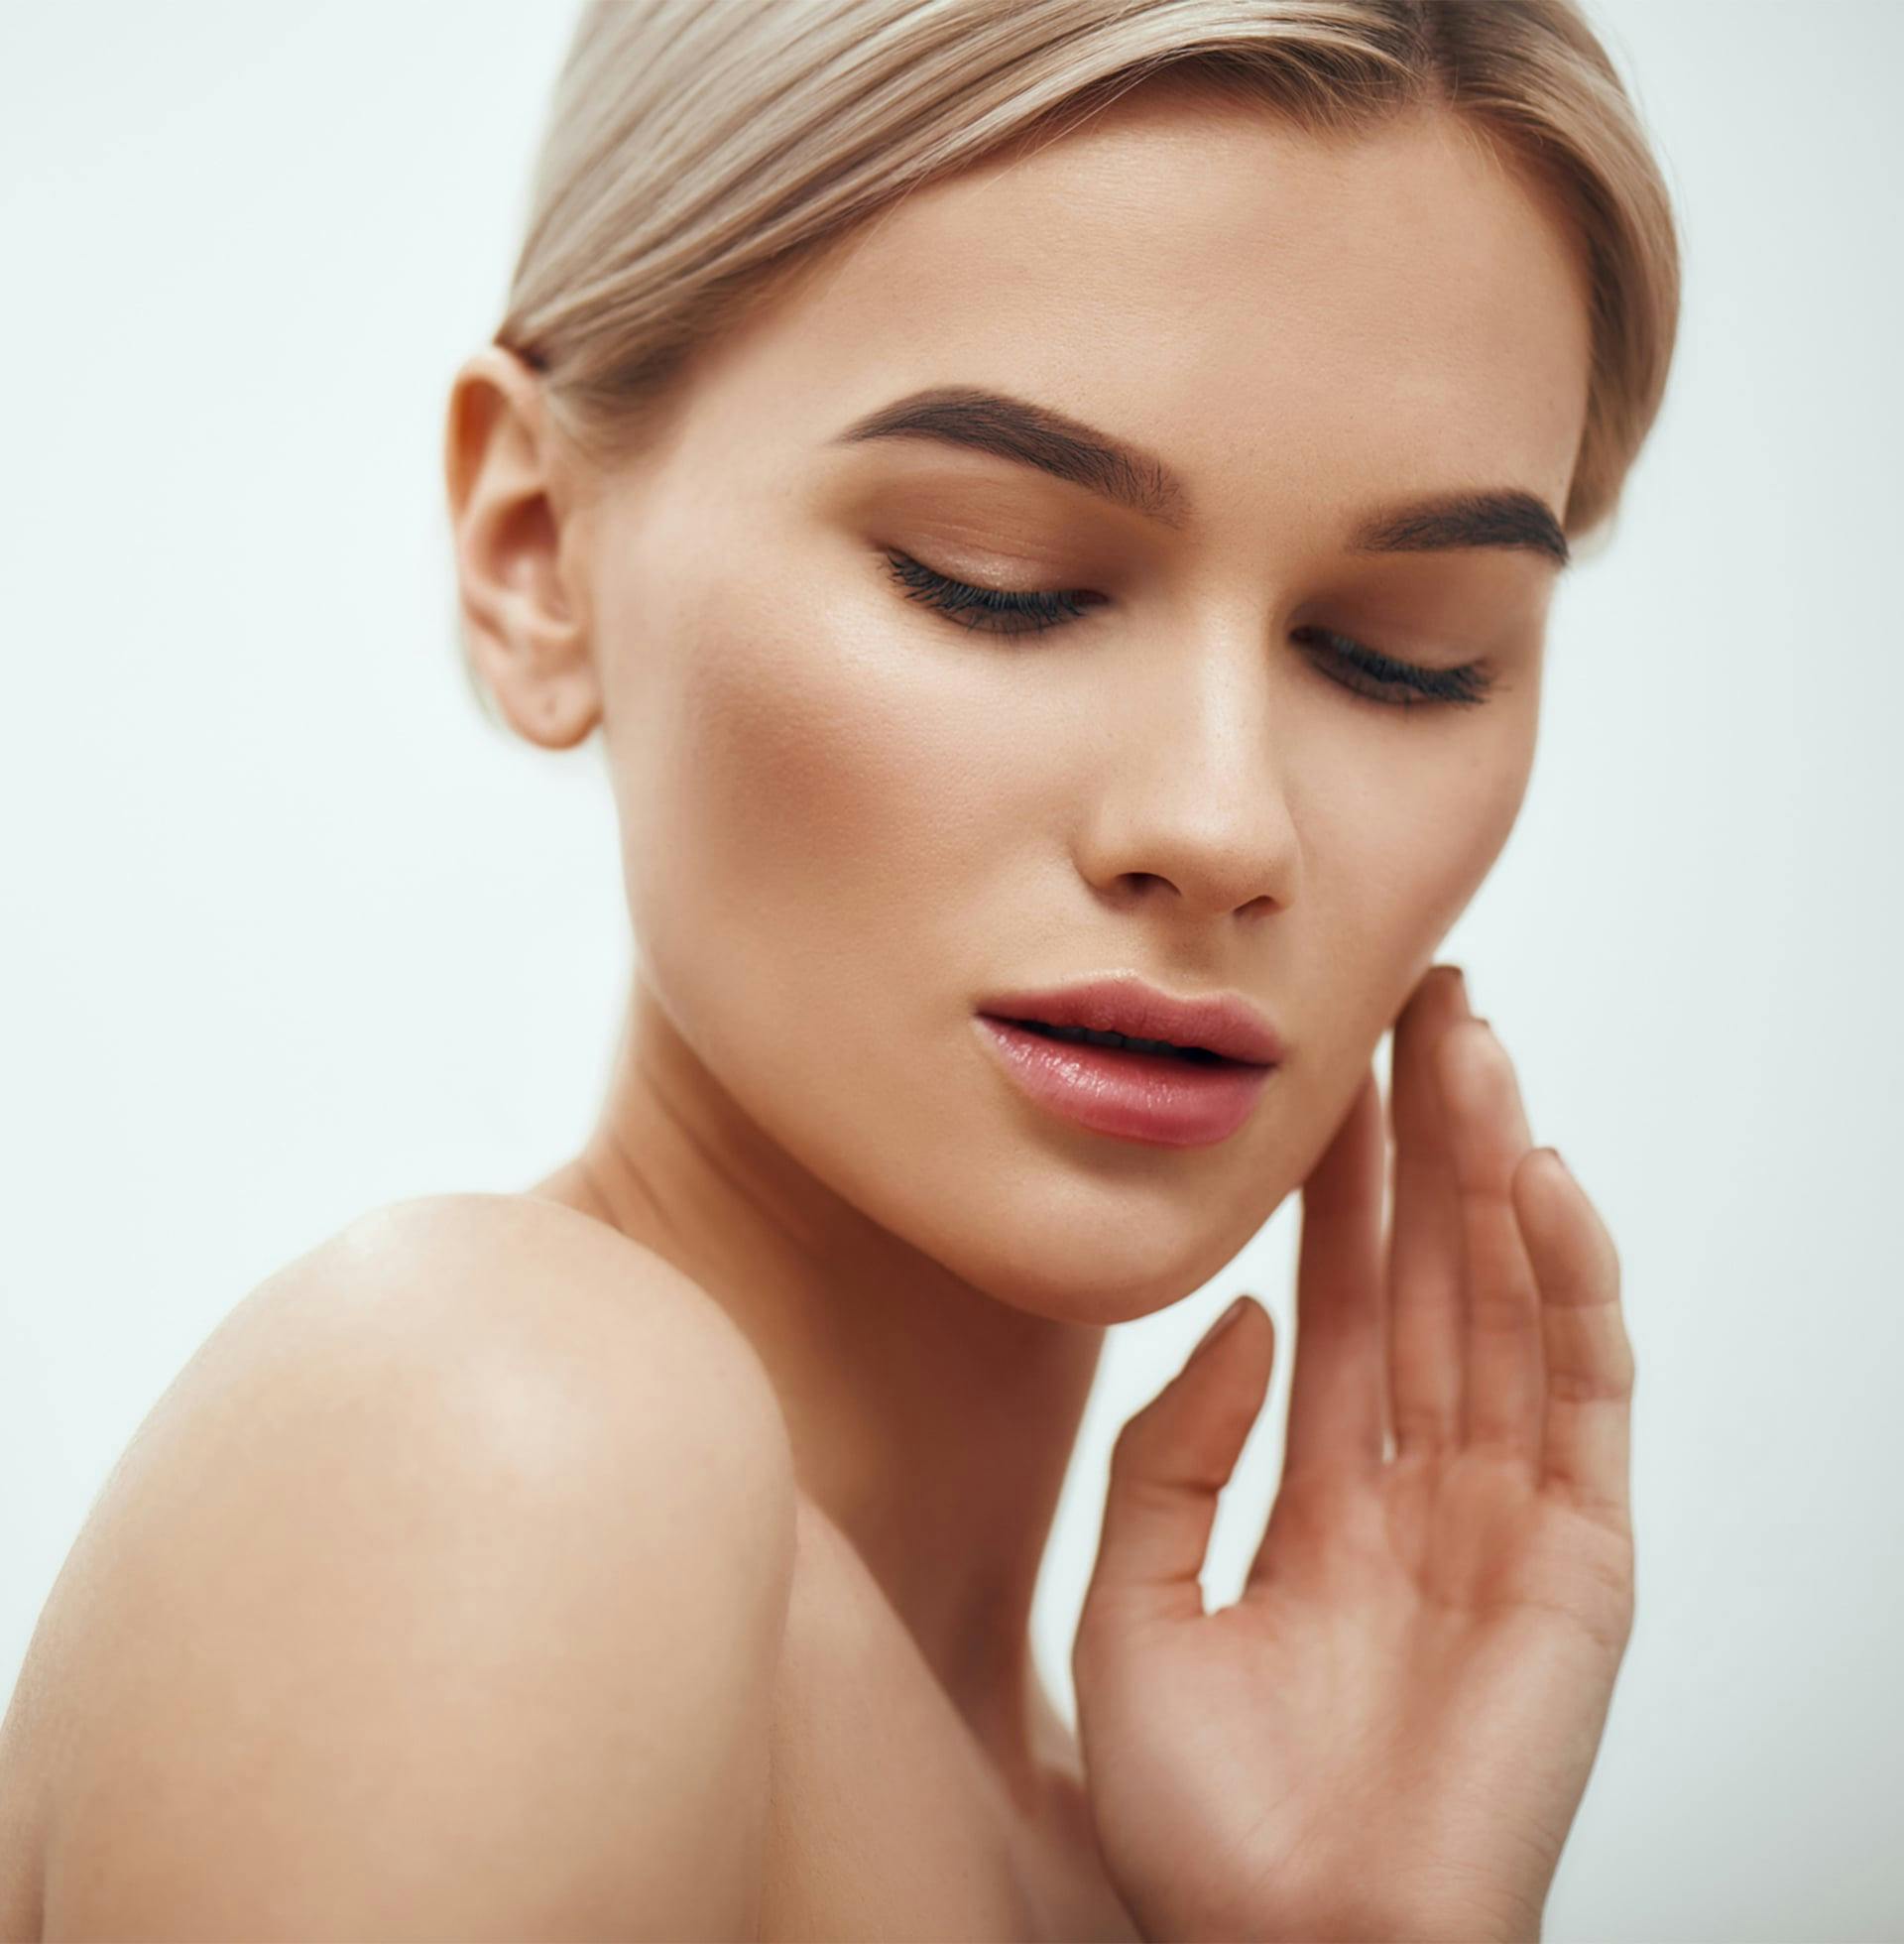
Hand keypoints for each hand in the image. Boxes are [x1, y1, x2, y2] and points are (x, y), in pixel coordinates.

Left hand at [1071, 965, 1634, 1942]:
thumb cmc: (1206, 1829)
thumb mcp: (1133, 1607)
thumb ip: (1171, 1456)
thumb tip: (1243, 1320)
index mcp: (1322, 1496)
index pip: (1336, 1299)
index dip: (1334, 1183)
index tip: (1327, 1066)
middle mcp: (1420, 1489)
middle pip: (1429, 1276)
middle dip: (1426, 1138)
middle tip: (1419, 1001)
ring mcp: (1505, 1519)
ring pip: (1504, 1307)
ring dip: (1493, 1172)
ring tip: (1473, 1043)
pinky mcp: (1577, 1568)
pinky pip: (1580, 1403)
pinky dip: (1572, 1292)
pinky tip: (1543, 1188)